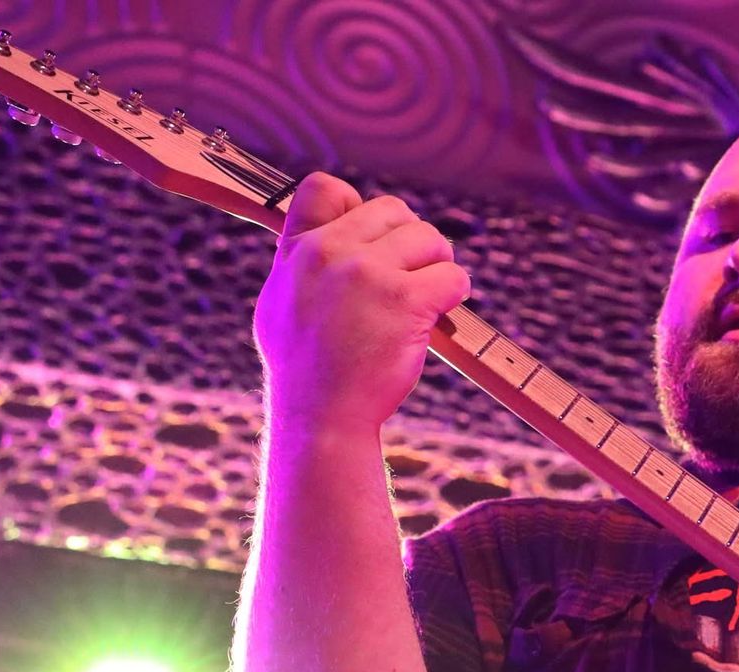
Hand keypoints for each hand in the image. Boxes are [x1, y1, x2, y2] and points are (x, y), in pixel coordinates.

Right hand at [253, 172, 470, 436]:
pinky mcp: (405, 300)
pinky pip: (453, 277)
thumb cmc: (305, 370)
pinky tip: (442, 314)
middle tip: (415, 276)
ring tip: (429, 297)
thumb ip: (303, 264)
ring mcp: (368, 273)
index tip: (372, 242)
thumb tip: (324, 235)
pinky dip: (456, 294)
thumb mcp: (281, 303)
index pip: (324, 187)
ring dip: (438, 265)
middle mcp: (329, 252)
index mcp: (298, 250)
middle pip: (393, 210)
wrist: (321, 416)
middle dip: (412, 241)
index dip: (359, 207)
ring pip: (429, 239)